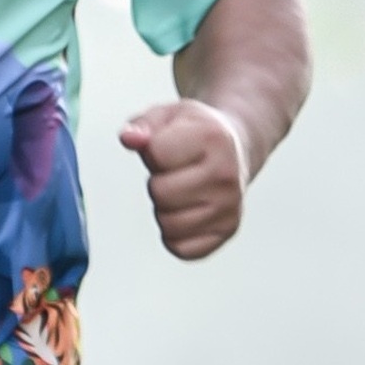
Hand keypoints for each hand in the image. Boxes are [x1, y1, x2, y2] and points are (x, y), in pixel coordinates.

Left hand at [118, 98, 249, 259]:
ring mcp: (230, 206)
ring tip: (183, 190)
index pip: (157, 153)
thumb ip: (143, 125)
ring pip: (168, 224)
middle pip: (160, 192)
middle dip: (158, 181)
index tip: (171, 146)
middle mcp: (226, 174)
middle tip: (177, 171)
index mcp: (213, 138)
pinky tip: (188, 211)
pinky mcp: (227, 231)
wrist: (235, 149)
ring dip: (165, 209)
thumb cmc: (197, 133)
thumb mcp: (169, 117)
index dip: (153, 150)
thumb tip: (129, 138)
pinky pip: (180, 248)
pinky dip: (175, 234)